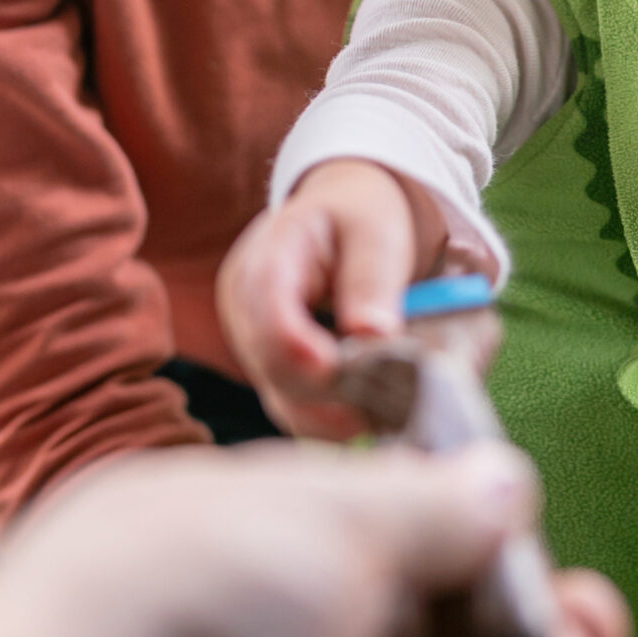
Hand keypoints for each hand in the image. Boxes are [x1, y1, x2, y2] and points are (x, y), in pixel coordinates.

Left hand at [0, 443, 630, 636]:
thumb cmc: (178, 594)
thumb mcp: (325, 515)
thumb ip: (427, 507)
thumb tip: (502, 483)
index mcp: (210, 530)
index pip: (340, 514)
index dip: (427, 505)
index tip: (502, 496)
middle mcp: (240, 632)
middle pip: (386, 610)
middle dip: (481, 588)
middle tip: (556, 571)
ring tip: (591, 614)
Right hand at [220, 160, 447, 438]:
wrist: (342, 218)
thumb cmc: (360, 217)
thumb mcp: (374, 231)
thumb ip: (372, 278)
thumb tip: (374, 336)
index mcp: (266, 257)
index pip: (267, 309)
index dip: (298, 347)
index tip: (340, 371)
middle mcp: (246, 307)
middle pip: (273, 365)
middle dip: (330, 391)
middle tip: (391, 404)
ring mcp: (255, 344)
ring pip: (283, 398)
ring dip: (335, 415)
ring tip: (391, 414)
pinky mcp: (273, 372)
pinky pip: (296, 409)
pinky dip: (334, 419)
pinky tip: (374, 416)